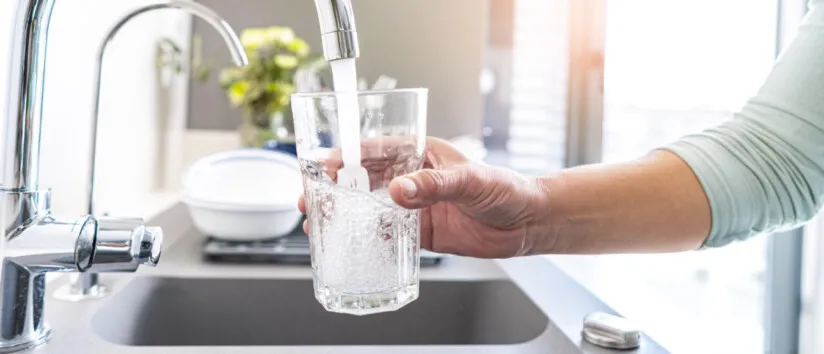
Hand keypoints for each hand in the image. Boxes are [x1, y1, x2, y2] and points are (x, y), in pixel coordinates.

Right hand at [297, 137, 549, 258]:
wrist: (527, 223)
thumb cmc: (505, 188)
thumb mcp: (469, 180)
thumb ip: (433, 185)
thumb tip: (399, 190)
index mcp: (421, 154)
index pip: (375, 150)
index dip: (346, 156)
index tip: (323, 165)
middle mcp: (413, 178)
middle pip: (364, 180)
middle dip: (335, 187)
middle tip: (310, 197)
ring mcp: (416, 206)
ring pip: (371, 208)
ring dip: (345, 214)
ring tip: (319, 221)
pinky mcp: (421, 232)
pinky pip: (389, 235)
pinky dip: (368, 239)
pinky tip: (350, 244)